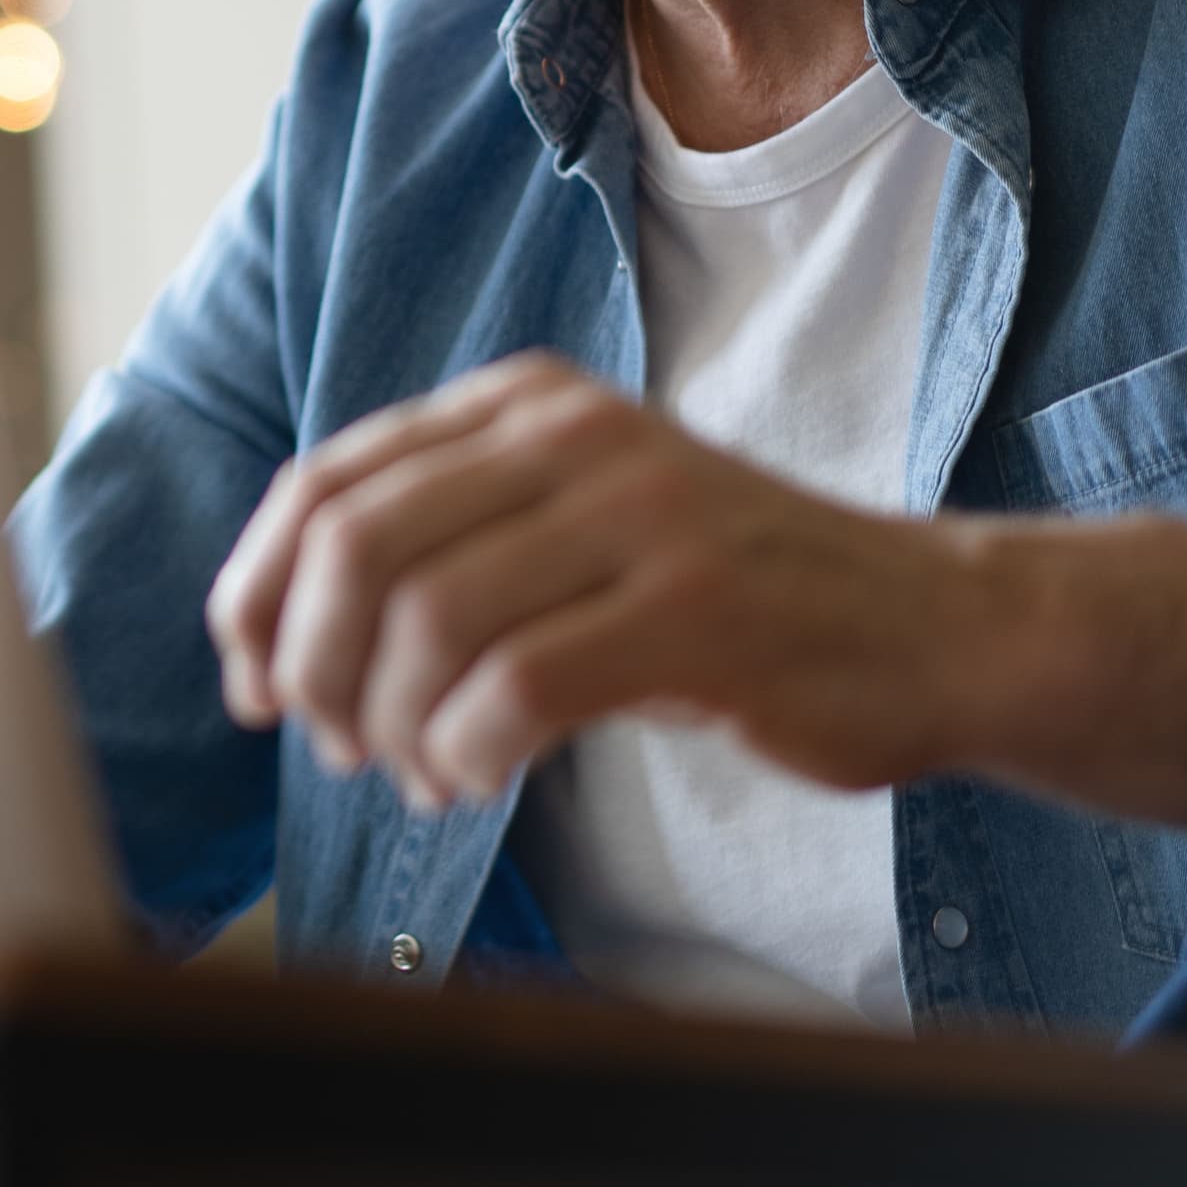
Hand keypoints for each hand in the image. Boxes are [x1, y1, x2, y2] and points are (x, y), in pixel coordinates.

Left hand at [203, 353, 1041, 809]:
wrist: (932, 628)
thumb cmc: (728, 603)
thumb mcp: (576, 528)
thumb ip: (446, 545)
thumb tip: (273, 634)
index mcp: (525, 406)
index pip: (325, 484)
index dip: (257, 594)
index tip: (254, 685)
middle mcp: (573, 438)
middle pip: (356, 549)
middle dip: (312, 665)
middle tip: (334, 744)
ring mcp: (641, 516)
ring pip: (428, 622)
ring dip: (393, 726)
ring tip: (422, 773)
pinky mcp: (696, 611)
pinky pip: (518, 688)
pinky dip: (465, 753)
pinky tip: (477, 781)